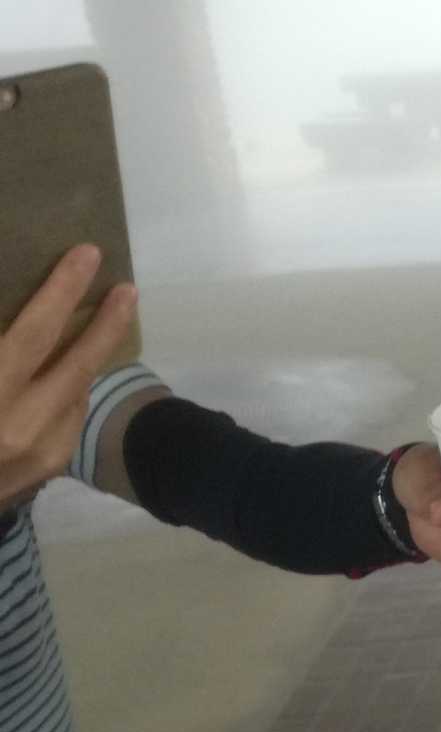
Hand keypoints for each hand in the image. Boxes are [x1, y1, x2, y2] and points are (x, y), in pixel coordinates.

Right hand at [0, 246, 137, 510]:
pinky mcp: (50, 466)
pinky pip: (69, 415)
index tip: (87, 256)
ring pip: (77, 390)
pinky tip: (62, 373)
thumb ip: (6, 345)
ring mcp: (41, 451)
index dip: (61, 292)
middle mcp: (20, 426)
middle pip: (77, 364)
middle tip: (127, 289)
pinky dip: (68, 390)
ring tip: (100, 322)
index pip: (33, 334)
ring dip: (87, 356)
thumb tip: (19, 312)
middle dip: (106, 323)